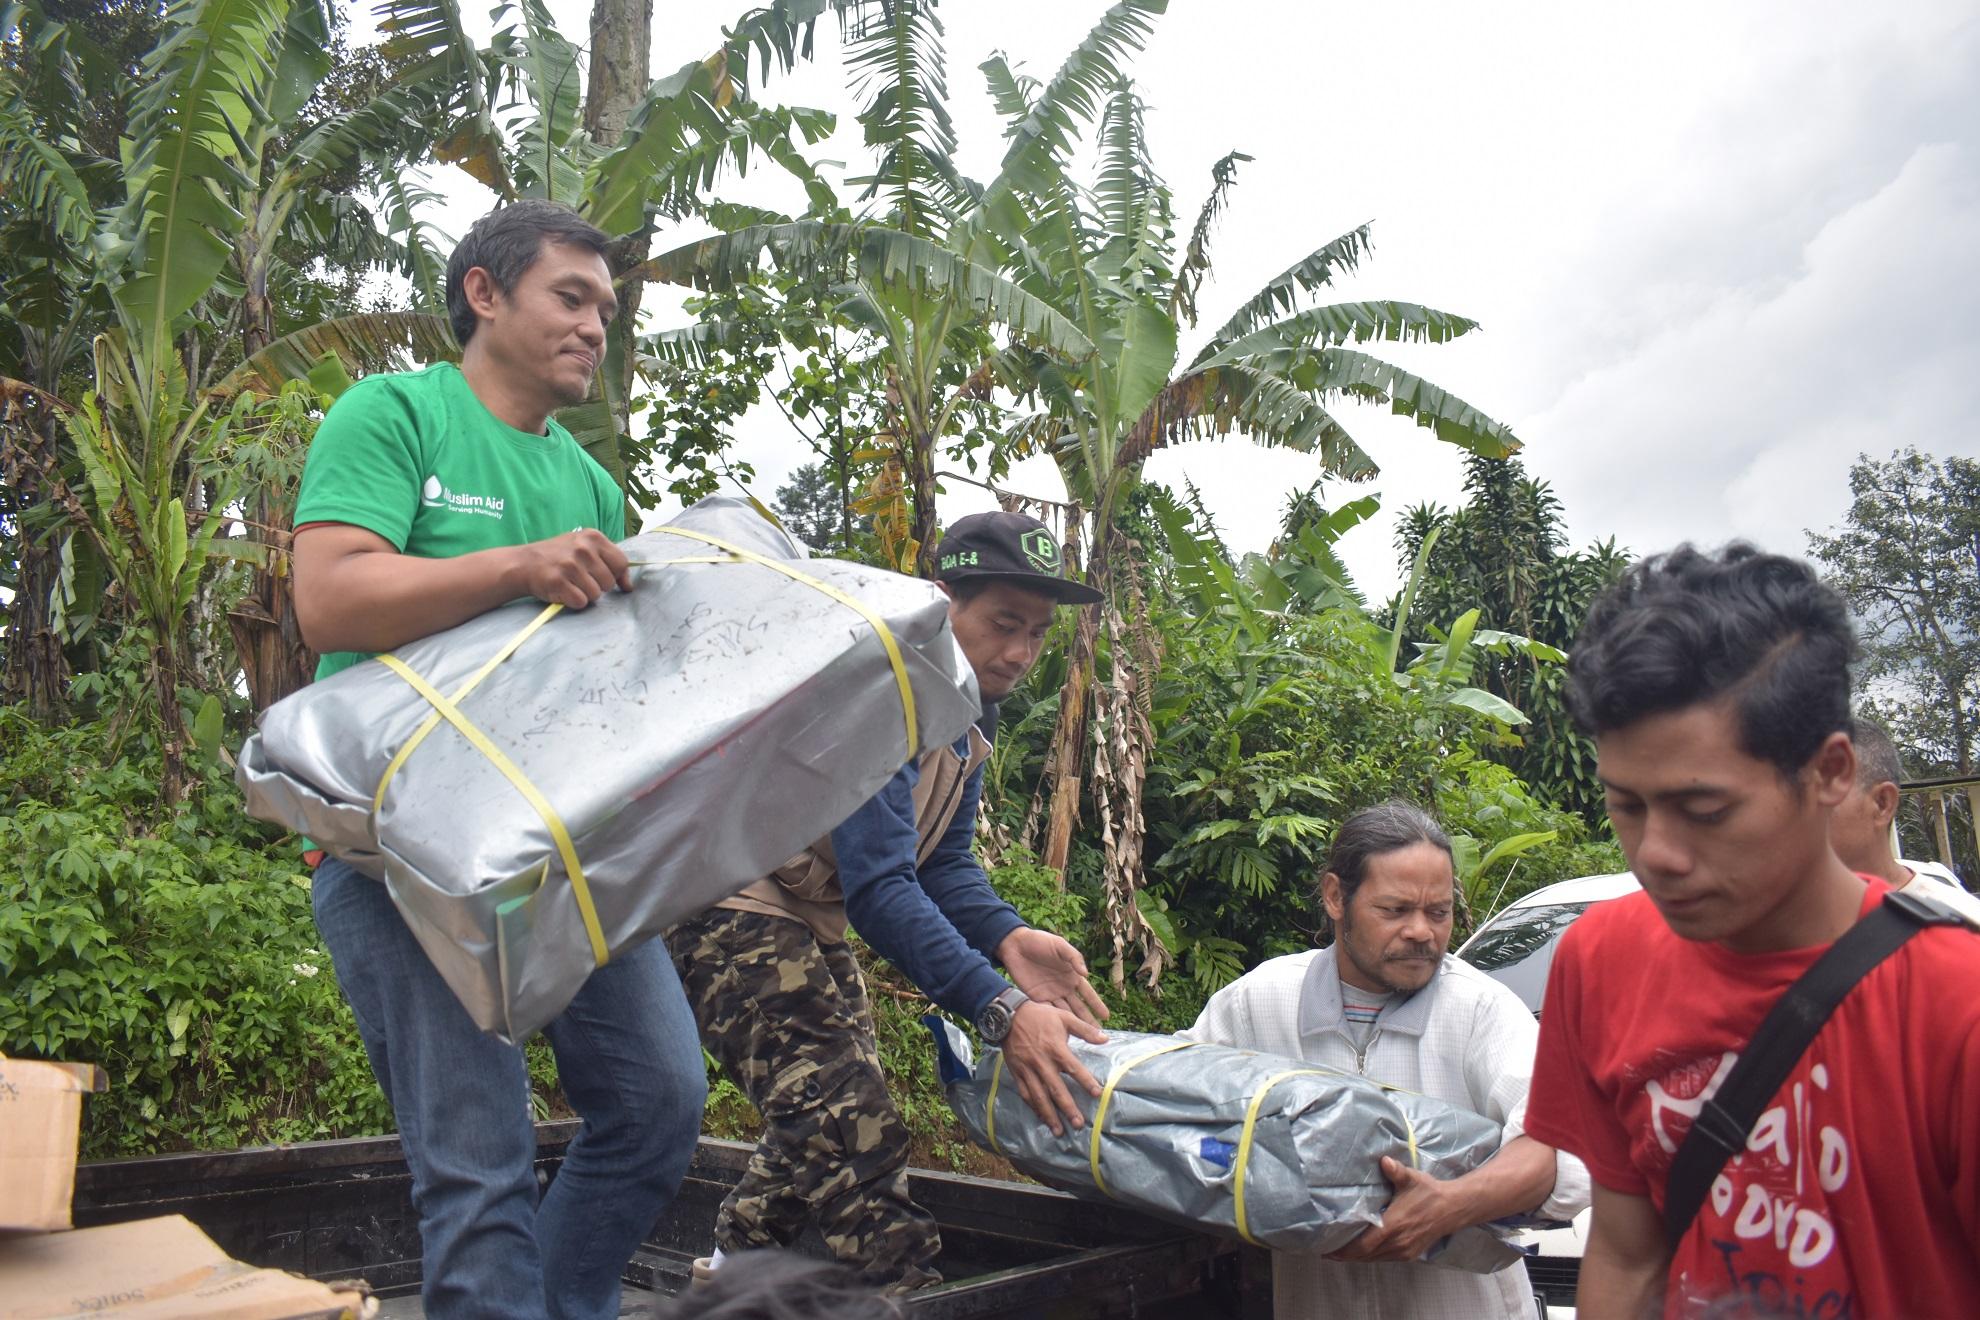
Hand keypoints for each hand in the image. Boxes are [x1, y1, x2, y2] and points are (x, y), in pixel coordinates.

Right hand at [516, 530, 630, 608]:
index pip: (621, 563)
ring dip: (585, 595)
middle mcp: (583, 549)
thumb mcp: (584, 547)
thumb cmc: (559, 557)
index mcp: (593, 537)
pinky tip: (563, 591)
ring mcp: (570, 565)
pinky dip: (573, 602)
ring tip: (571, 584)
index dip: (616, 575)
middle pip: (609, 582)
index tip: (605, 578)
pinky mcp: (558, 582)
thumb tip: (629, 586)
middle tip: (580, 580)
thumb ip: (608, 560)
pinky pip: (581, 602)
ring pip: (596, 594)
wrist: (524, 563)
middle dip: (598, 586)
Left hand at [996, 927, 1110, 1025]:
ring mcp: (1050, 994)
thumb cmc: (1040, 941)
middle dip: (1088, 1020)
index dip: (1096, 1004)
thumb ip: (1074, 958)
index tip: (1106, 1016)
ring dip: (1073, 1025)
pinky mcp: (1036, 998)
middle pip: (1079, 1007)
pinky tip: (1060, 1032)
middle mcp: (1063, 988)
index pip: (1087, 993)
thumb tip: (1086, 974)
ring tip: (1083, 1037)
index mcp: (1072, 975)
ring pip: (1065, 1013)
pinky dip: (1054, 1021)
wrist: (1015, 945)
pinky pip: (1047, 1011)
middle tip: (1098, 1035)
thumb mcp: (1059, 945)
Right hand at [1000, 1001, 1106, 1137]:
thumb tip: (1105, 1039)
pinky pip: (1025, 1093)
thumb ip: (1085, 1030)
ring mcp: (1028, 1070)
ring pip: (1039, 1096)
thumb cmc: (1040, 1016)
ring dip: (1049, 1115)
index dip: (1085, 1081)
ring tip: (1059, 1130)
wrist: (1008, 1015)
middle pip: (1056, 1089)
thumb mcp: (1064, 1017)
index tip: (1096, 1094)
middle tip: (1078, 1124)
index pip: (1073, 1068)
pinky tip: (1041, 1118)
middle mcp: (1042, 1062)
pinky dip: (1033, 1107)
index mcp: (1055, 1048)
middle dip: (1068, 1108)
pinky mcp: (1017, 1073)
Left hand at [1326, 1156, 1460, 1262]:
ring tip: (1339, 1252)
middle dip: (1345, 1255)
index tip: (1327, 1250)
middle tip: (1326, 1251)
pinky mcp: (1410, 1254)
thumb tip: (1384, 1160)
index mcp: (1394, 1225)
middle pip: (1365, 1255)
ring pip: (1375, 1259)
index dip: (1344, 1250)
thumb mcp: (1411, 1178)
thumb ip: (1395, 1171)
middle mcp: (1398, 1242)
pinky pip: (1385, 1258)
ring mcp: (1405, 1251)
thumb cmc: (1429, 1192)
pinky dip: (1371, 1256)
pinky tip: (1362, 1250)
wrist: (1453, 1208)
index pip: (1364, 1245)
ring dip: (1357, 1257)